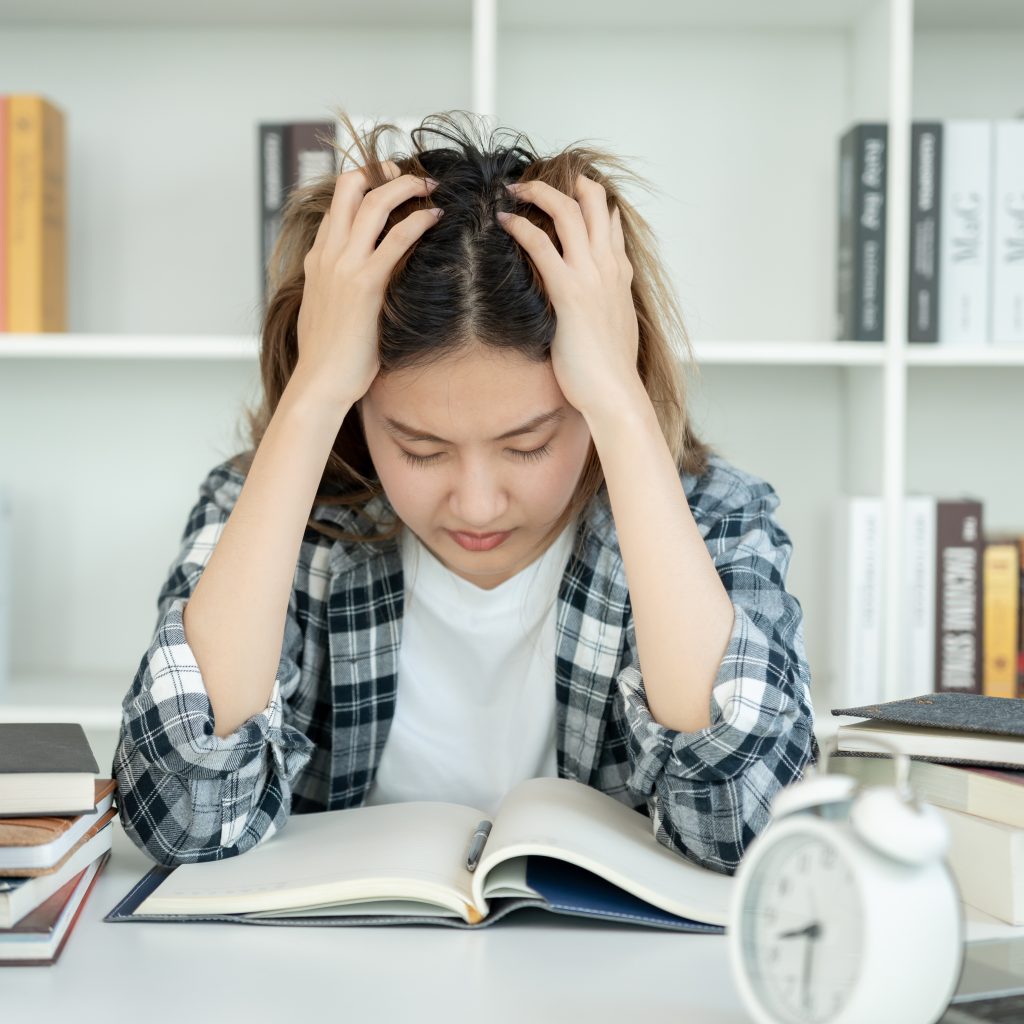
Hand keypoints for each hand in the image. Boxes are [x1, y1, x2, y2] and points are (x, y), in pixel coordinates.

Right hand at [293, 161, 441, 410]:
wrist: (320, 382)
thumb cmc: (327, 357)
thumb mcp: (325, 312)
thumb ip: (337, 289)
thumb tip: (355, 289)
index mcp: (316, 260)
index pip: (336, 207)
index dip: (361, 186)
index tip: (384, 181)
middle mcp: (328, 255)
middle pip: (350, 190)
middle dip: (381, 172)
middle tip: (408, 172)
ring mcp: (345, 267)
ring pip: (374, 204)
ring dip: (406, 187)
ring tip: (430, 187)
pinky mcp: (367, 284)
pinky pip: (397, 239)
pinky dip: (418, 220)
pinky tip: (435, 217)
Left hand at [496, 175, 639, 417]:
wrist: (614, 393)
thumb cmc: (609, 371)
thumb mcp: (614, 328)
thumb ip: (606, 305)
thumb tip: (592, 302)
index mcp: (620, 276)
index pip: (611, 224)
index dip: (592, 203)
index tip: (571, 192)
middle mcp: (609, 268)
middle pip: (593, 205)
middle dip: (567, 184)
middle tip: (536, 181)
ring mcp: (591, 277)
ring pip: (568, 214)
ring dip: (539, 193)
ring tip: (515, 189)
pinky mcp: (569, 292)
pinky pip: (541, 246)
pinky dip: (521, 226)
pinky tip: (504, 220)